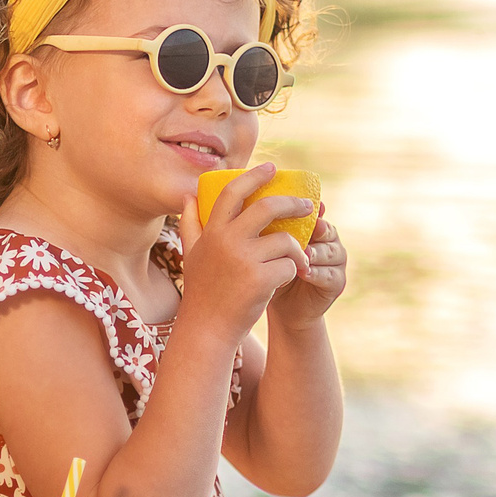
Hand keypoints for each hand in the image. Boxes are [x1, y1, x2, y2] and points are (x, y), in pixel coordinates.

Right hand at [177, 163, 311, 339]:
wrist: (207, 328)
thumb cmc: (202, 291)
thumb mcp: (190, 254)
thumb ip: (190, 223)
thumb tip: (188, 196)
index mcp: (212, 231)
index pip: (233, 192)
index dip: (253, 176)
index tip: (271, 168)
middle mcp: (227, 240)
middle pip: (267, 207)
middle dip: (293, 203)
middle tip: (307, 206)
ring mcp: (244, 259)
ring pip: (285, 240)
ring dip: (296, 250)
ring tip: (298, 259)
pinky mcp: (261, 279)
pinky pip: (290, 265)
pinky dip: (293, 271)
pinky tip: (286, 280)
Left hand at [270, 214, 345, 325]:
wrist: (280, 305)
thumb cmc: (272, 269)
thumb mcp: (270, 247)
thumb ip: (272, 228)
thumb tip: (259, 202)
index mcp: (315, 230)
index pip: (317, 215)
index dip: (311, 212)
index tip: (301, 209)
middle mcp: (330, 243)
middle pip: (329, 231)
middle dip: (318, 231)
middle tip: (308, 230)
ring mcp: (336, 263)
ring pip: (332, 252)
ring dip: (317, 253)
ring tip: (303, 254)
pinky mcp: (337, 283)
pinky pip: (330, 275)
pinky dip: (318, 273)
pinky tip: (304, 272)